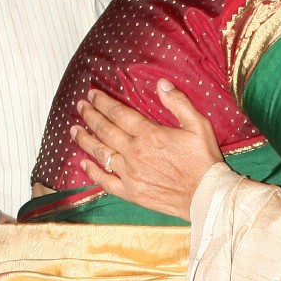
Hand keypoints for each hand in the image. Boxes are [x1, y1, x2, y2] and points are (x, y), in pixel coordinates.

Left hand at [72, 82, 223, 218]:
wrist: (206, 196)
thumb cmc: (204, 161)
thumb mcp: (198, 126)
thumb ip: (178, 103)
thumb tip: (161, 84)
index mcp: (149, 134)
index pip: (119, 114)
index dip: (103, 102)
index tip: (93, 95)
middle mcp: (135, 152)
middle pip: (105, 130)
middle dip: (90, 116)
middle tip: (80, 106)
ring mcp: (130, 174)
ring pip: (101, 153)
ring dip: (85, 140)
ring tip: (74, 130)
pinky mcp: (131, 192)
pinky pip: (105, 181)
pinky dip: (92, 172)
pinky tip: (83, 163)